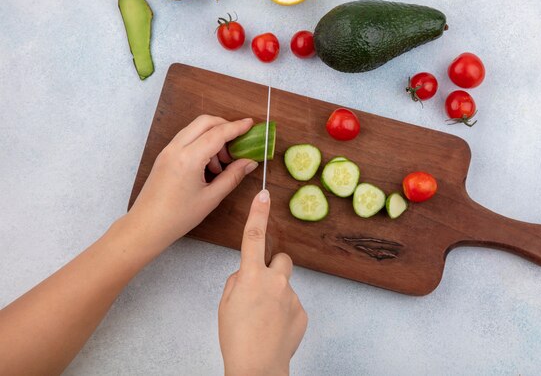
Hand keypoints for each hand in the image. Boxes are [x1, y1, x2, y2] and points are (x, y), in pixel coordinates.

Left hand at [126, 115, 257, 253]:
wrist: (146, 226)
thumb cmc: (177, 217)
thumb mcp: (211, 198)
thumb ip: (233, 176)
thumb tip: (249, 162)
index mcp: (188, 159)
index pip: (217, 133)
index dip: (237, 127)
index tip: (250, 124)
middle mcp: (176, 149)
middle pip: (204, 122)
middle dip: (224, 126)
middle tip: (238, 142)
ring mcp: (168, 150)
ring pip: (195, 128)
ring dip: (212, 136)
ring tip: (221, 163)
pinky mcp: (164, 156)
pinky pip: (187, 139)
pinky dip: (201, 143)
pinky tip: (208, 165)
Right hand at [218, 190, 307, 375]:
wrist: (257, 368)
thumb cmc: (236, 339)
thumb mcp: (225, 304)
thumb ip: (237, 281)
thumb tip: (247, 274)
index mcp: (251, 276)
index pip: (253, 236)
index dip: (258, 213)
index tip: (263, 194)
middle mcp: (275, 281)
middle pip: (281, 259)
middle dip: (273, 268)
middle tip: (261, 289)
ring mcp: (292, 296)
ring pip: (285, 285)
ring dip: (277, 294)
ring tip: (265, 318)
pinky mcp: (302, 311)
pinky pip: (292, 303)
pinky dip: (284, 312)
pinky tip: (274, 328)